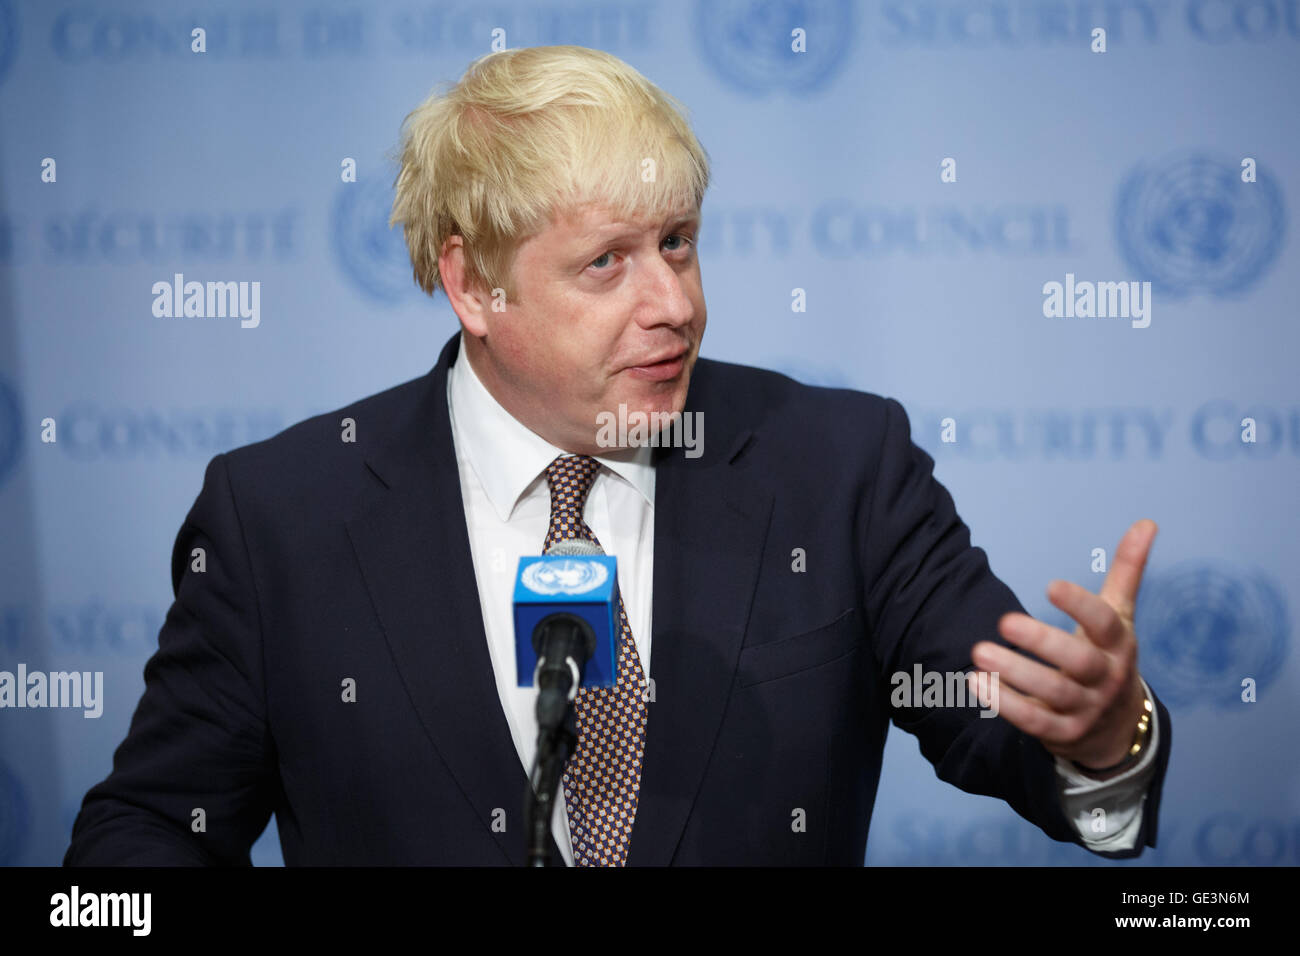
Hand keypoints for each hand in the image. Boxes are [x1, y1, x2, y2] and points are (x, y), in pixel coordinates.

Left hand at [968, 519, 1156, 777]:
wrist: (1118, 728)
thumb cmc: (1108, 657)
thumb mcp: (1120, 616)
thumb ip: (1127, 571)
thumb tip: (1146, 522)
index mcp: (1119, 644)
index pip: (1105, 623)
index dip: (1081, 605)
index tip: (1050, 585)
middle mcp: (1106, 678)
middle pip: (1078, 661)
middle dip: (1042, 642)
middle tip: (1004, 620)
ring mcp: (1086, 709)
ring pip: (1052, 694)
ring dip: (1014, 673)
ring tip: (978, 652)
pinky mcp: (1063, 733)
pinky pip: (1034, 722)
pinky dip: (1006, 704)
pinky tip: (977, 683)